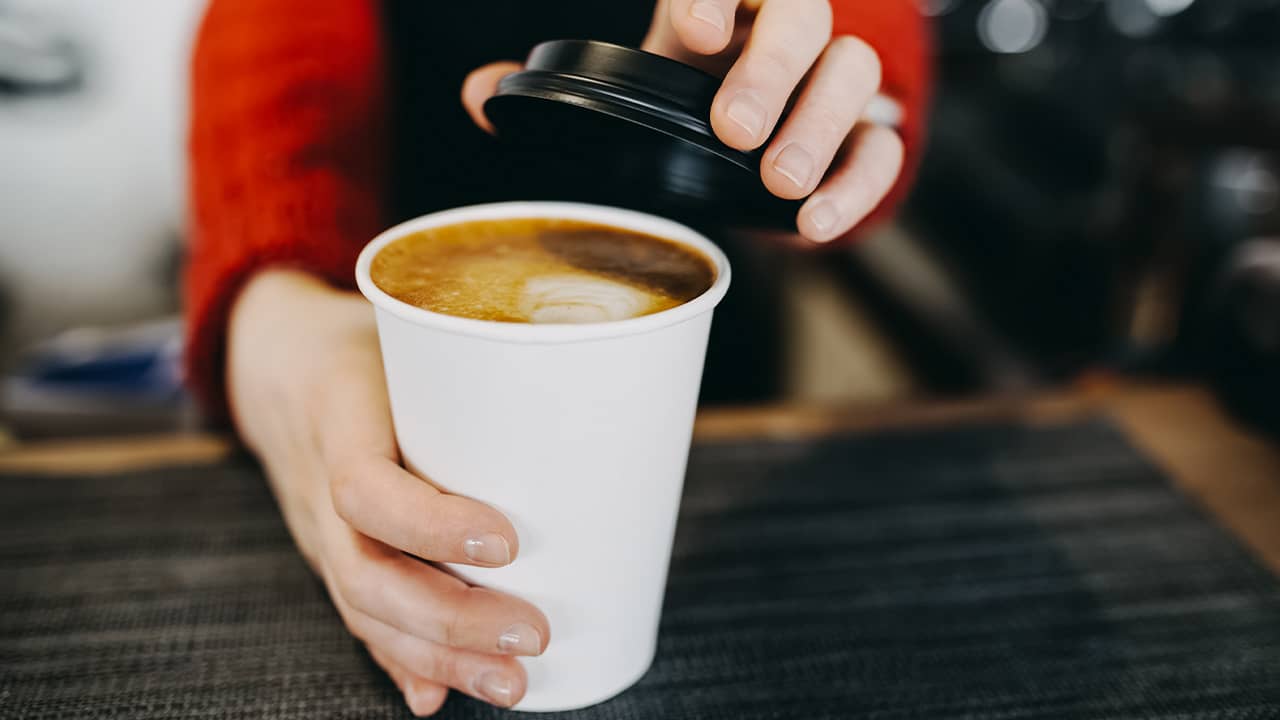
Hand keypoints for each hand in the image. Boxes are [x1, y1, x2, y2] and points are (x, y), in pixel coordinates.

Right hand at [227, 270, 549, 715]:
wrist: (274, 362)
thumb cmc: (365, 341)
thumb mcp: (407, 331)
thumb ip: (474, 364)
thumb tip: (582, 396)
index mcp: (337, 416)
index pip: (363, 487)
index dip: (431, 524)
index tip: (508, 541)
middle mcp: (316, 485)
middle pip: (366, 573)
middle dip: (451, 619)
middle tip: (533, 634)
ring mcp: (318, 530)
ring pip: (363, 609)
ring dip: (439, 657)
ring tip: (511, 684)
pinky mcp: (332, 554)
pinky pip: (359, 616)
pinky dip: (401, 662)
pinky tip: (438, 698)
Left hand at [462, 0, 902, 243]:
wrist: (741, 145)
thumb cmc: (678, 104)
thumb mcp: (620, 90)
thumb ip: (554, 91)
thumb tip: (480, 96)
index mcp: (717, 7)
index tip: (691, 29)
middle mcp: (779, 30)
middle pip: (803, 15)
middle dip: (771, 70)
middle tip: (733, 129)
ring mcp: (827, 81)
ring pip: (855, 72)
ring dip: (820, 125)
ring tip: (780, 183)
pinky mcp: (860, 137)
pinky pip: (883, 148)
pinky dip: (858, 185)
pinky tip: (815, 223)